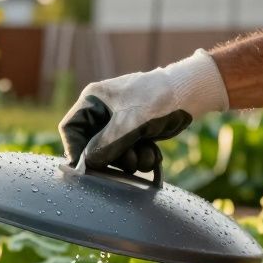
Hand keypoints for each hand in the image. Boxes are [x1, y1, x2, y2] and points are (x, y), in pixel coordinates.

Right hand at [59, 49, 228, 173]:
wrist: (191, 93)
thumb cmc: (157, 100)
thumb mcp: (129, 123)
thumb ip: (105, 145)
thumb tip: (86, 164)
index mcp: (94, 100)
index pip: (71, 129)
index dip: (76, 150)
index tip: (88, 168)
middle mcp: (103, 111)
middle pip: (92, 144)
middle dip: (112, 158)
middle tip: (127, 163)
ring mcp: (120, 121)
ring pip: (113, 152)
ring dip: (129, 160)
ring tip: (146, 156)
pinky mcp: (135, 131)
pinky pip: (129, 151)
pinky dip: (140, 156)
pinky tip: (154, 154)